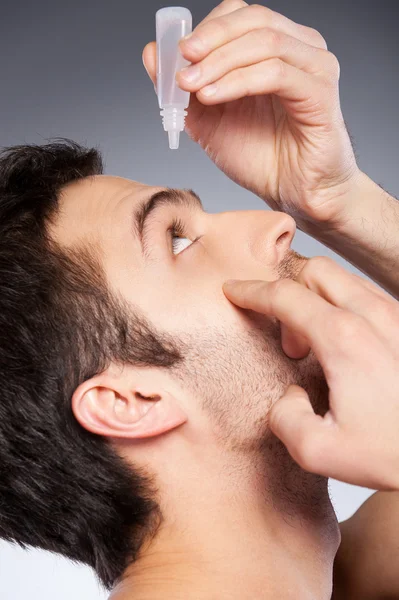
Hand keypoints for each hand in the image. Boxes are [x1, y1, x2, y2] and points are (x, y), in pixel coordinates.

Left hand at [142, 0, 360, 228]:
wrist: (292, 194)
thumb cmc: (261, 158)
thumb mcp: (208, 121)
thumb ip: (181, 88)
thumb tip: (152, 53)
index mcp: (276, 48)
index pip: (240, 14)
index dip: (206, 28)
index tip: (176, 53)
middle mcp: (300, 48)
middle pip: (253, 19)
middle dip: (210, 39)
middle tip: (181, 62)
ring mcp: (315, 67)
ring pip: (264, 42)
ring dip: (219, 62)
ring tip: (191, 87)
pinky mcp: (321, 92)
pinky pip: (276, 73)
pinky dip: (238, 82)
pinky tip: (213, 97)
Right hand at [222, 257, 398, 490]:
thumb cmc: (395, 451)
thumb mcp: (320, 452)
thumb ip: (284, 417)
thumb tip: (289, 394)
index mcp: (343, 339)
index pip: (284, 296)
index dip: (251, 291)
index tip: (233, 291)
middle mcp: (371, 316)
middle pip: (315, 271)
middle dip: (288, 294)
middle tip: (288, 341)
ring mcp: (394, 316)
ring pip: (342, 280)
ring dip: (316, 302)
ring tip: (316, 349)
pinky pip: (365, 296)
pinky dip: (342, 308)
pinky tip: (344, 347)